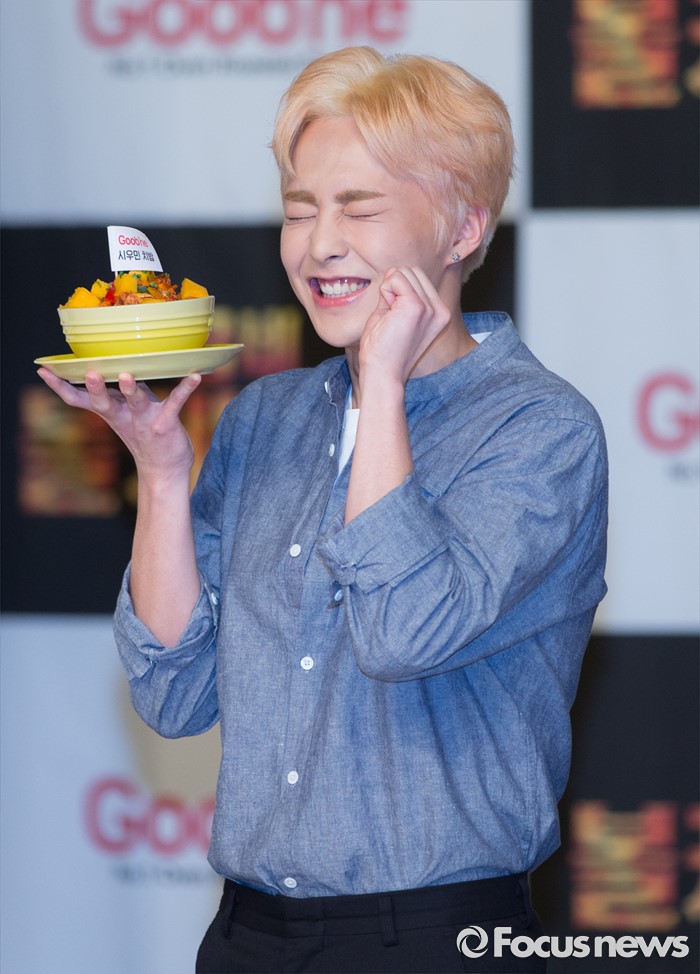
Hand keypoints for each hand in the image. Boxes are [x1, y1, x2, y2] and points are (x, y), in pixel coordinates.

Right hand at [37, 368, 201, 481]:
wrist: (164, 471)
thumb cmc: (143, 438)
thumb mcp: (124, 416)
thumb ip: (120, 395)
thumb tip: (116, 369)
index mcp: (110, 414)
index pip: (79, 400)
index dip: (60, 387)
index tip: (44, 371)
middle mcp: (124, 417)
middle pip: (104, 402)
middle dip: (96, 389)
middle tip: (89, 374)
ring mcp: (145, 421)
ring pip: (136, 403)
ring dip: (132, 389)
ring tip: (128, 376)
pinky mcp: (166, 423)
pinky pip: (176, 403)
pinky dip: (185, 389)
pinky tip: (195, 377)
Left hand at [358, 266, 450, 390]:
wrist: (382, 373)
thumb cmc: (384, 350)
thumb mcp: (397, 316)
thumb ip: (401, 295)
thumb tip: (395, 271)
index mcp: (440, 314)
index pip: (419, 278)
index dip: (398, 291)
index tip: (395, 318)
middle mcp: (440, 310)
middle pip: (413, 271)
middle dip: (394, 287)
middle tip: (390, 316)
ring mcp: (430, 308)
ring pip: (404, 272)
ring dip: (388, 290)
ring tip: (390, 317)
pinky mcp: (416, 306)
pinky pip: (395, 278)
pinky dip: (385, 291)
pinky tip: (387, 313)